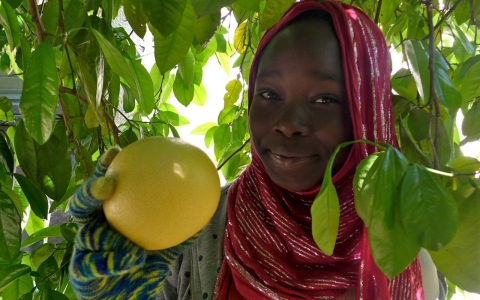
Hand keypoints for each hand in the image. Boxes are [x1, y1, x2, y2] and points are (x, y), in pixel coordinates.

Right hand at [68, 147, 196, 299]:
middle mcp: (93, 228)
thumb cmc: (146, 269)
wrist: (130, 298)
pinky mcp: (80, 271)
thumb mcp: (167, 249)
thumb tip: (206, 208)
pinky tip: (133, 260)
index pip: (105, 187)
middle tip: (106, 186)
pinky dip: (115, 262)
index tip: (116, 151)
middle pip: (83, 204)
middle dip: (90, 191)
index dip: (106, 168)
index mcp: (111, 216)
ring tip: (131, 247)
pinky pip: (95, 265)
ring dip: (110, 240)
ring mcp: (84, 249)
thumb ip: (181, 231)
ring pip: (90, 237)